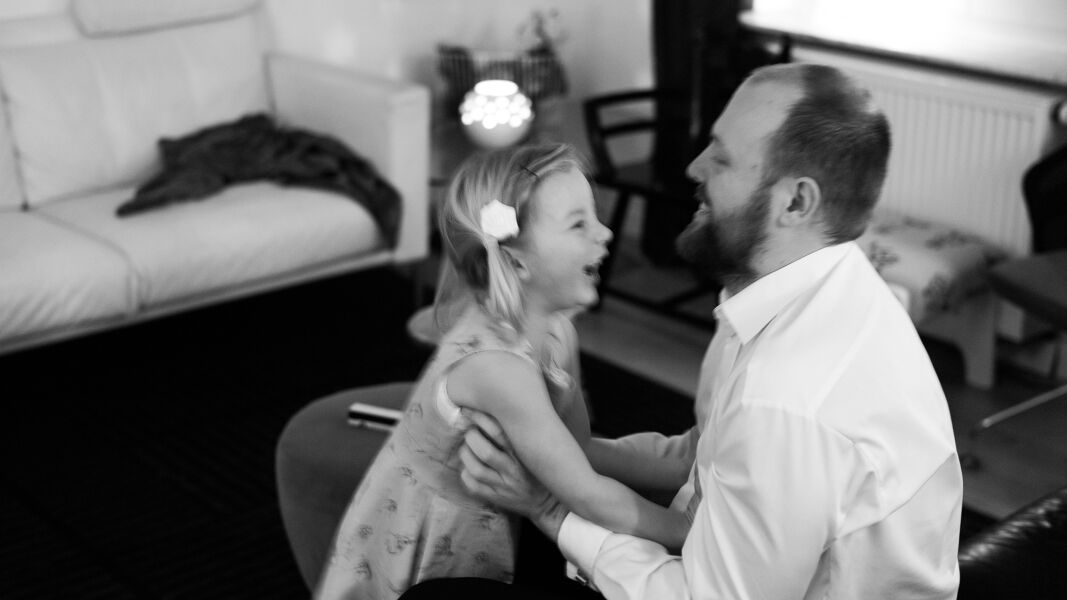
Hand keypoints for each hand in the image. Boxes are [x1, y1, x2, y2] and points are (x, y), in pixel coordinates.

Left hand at [459, 410, 567, 536]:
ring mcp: (504, 486)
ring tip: (465, 448)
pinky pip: (474, 487)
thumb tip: (495, 407)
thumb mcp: (536, 449)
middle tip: (469, 431)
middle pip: (485, 452)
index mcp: (524, 453)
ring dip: (465, 454)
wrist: (548, 503)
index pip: (499, 432)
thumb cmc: (539, 469)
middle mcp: (514, 470)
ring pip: (476, 469)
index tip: (470, 410)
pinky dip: (465, 474)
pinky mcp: (496, 498)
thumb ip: (519, 432)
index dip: (480, 418)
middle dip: (471, 437)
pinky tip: (467, 467)